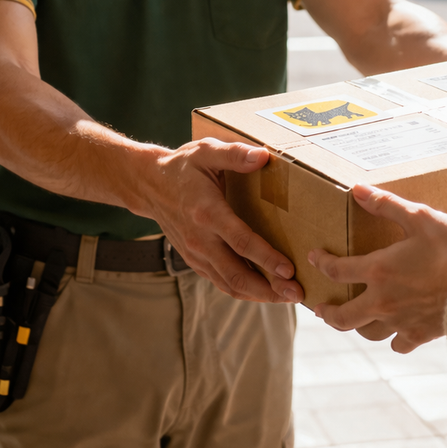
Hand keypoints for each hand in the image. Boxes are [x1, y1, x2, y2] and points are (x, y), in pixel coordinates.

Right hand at [146, 139, 301, 303]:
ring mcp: (195, 253)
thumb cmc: (182, 166)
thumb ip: (234, 153)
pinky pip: (220, 282)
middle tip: (297, 293)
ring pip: (229, 283)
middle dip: (269, 287)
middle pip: (237, 273)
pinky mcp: (194, 260)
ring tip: (287, 297)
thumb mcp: (206, 150)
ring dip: (260, 294)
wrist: (149, 185)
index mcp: (207, 212)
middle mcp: (200, 239)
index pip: (240, 242)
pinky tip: (265, 292)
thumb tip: (263, 155)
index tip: (289, 269)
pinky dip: (244, 291)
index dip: (266, 258)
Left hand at [308, 185, 446, 352]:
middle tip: (319, 306)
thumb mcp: (421, 218)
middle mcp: (382, 301)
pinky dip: (393, 339)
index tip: (314, 257)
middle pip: (341, 316)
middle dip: (326, 311)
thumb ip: (387, 204)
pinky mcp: (419, 335)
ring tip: (352, 320)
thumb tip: (357, 190)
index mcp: (378, 271)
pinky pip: (397, 344)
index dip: (321, 262)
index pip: (336, 270)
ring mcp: (400, 322)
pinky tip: (395, 332)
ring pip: (366, 333)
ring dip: (355, 326)